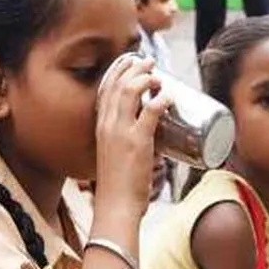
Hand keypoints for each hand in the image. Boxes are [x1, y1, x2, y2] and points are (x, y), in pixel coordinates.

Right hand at [94, 56, 169, 217]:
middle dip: (134, 67)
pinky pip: (151, 112)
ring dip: (147, 78)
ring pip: (131, 91)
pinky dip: (161, 99)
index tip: (131, 62)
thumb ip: (128, 145)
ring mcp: (121, 132)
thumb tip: (151, 141)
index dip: (118, 70)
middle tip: (149, 62)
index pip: (105, 89)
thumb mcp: (115, 156)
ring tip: (159, 77)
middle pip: (118, 84)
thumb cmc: (118, 186)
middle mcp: (107, 125)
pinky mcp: (137, 143)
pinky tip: (169, 96)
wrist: (115, 206)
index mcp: (100, 127)